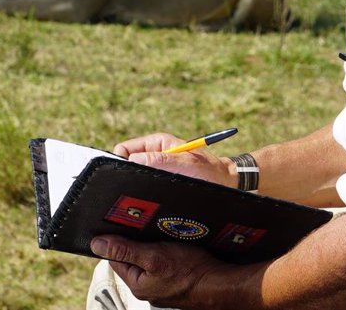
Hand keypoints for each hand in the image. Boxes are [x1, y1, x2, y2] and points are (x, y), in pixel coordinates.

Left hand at [91, 234, 243, 307]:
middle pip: (133, 257)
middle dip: (136, 239)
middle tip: (144, 221)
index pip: (116, 257)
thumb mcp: (154, 256)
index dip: (116, 238)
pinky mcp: (176, 280)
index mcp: (137, 284)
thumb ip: (125, 250)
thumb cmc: (191, 271)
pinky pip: (164, 262)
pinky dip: (167, 250)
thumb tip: (96, 244)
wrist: (223, 284)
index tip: (120, 220)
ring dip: (153, 243)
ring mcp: (163, 285)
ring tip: (161, 229)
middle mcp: (147, 287)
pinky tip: (175, 240)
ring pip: (150, 258)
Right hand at [114, 132, 235, 187]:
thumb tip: (133, 160)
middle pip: (127, 163)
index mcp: (157, 142)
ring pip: (135, 176)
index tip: (122, 177)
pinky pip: (144, 186)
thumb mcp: (187, 164)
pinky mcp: (161, 182)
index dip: (119, 161)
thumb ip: (162, 160)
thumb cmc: (210, 171)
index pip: (124, 148)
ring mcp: (157, 169)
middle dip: (126, 175)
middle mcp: (155, 154)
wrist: (227, 184)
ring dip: (136, 186)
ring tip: (142, 198)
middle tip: (132, 191)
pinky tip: (149, 202)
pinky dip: (143, 193)